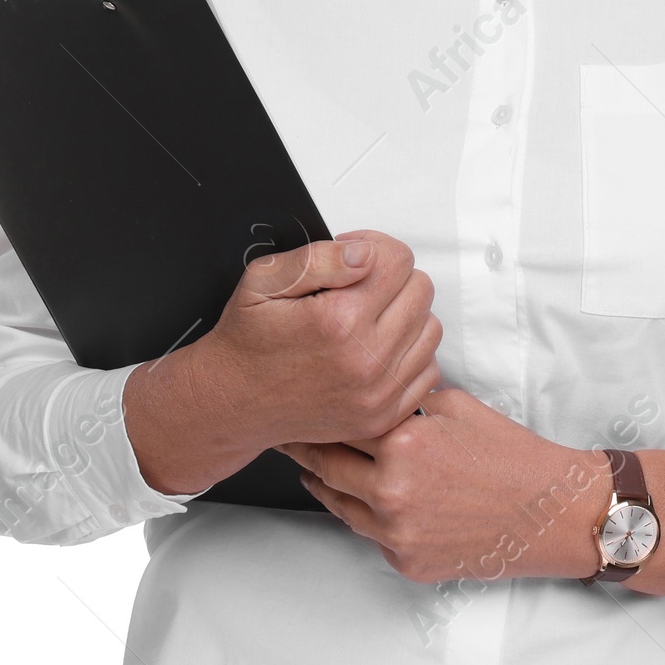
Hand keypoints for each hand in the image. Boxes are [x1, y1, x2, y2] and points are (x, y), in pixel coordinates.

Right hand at [124, 230, 441, 495]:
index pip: (399, 260)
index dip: (374, 249)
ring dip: (405, 315)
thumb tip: (363, 253)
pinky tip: (378, 349)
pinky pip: (428, 370)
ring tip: (369, 318)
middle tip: (359, 288)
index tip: (353, 261)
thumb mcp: (264, 280)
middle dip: (392, 279)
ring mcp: (378, 392)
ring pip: (430, 328)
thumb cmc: (248, 342)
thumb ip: (320, 258)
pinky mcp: (383, 415)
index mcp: (339, 320)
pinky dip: (410, 355)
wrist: (234, 402)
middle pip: (421, 290)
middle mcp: (365, 359)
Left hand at [279, 387, 611, 584]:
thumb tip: (373, 390)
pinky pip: (368, 534)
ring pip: (339, 505)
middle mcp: (392, 490)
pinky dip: (363, 514)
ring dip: (323, 485)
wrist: (548, 512)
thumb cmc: (510, 455)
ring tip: (309, 467)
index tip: (298, 407)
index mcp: (403, 442)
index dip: (317, 413)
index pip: (341, 424)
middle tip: (285, 436)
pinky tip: (360, 497)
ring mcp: (396, 533)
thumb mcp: (456, 405)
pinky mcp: (406, 562)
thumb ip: (407, 400)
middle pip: (327, 466)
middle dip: (304, 449)